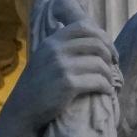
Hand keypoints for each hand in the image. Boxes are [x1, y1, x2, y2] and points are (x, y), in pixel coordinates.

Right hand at [0, 23, 118, 136]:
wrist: (23, 110)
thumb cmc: (39, 85)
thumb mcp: (45, 58)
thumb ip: (63, 47)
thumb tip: (94, 39)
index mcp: (51, 41)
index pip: (83, 27)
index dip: (102, 36)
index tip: (109, 50)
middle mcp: (56, 50)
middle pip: (96, 44)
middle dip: (109, 55)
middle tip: (113, 67)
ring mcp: (61, 67)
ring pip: (100, 64)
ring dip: (109, 74)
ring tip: (108, 82)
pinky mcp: (68, 84)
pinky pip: (98, 81)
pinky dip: (106, 87)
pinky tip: (105, 91)